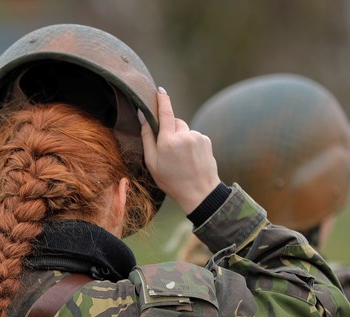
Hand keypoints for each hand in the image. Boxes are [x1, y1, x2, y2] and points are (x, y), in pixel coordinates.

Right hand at [140, 88, 220, 214]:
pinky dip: (191, 143)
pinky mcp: (206, 140)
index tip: (160, 90)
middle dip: (170, 130)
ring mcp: (197, 137)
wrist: (200, 192)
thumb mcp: (152, 163)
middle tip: (168, 149)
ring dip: (181, 138)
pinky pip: (194, 136)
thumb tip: (143, 117)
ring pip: (185, 129)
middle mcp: (183, 135)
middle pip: (175, 122)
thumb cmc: (172, 181)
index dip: (162, 100)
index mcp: (167, 141)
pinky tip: (191, 158)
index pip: (165, 114)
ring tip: (182, 158)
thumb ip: (147, 138)